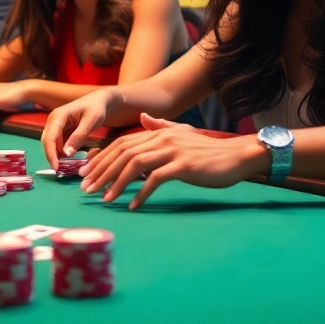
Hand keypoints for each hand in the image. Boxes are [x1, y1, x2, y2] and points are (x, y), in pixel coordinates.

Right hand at [41, 89, 118, 166]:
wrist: (99, 101)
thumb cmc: (96, 108)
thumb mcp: (91, 122)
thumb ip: (79, 136)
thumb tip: (66, 153)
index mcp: (58, 116)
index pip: (50, 138)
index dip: (51, 153)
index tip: (56, 167)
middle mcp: (53, 120)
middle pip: (47, 141)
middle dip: (51, 156)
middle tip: (59, 170)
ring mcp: (55, 125)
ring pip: (50, 143)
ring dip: (55, 154)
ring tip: (63, 167)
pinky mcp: (60, 130)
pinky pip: (56, 143)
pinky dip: (60, 151)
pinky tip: (67, 159)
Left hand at [79, 113, 268, 209]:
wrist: (238, 156)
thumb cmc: (209, 151)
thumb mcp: (183, 134)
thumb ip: (161, 126)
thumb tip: (143, 117)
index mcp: (158, 132)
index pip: (121, 144)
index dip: (101, 158)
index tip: (86, 173)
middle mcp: (162, 138)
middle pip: (123, 153)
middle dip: (101, 171)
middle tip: (86, 188)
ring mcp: (172, 151)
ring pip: (135, 165)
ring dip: (116, 183)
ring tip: (104, 199)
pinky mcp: (183, 166)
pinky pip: (155, 180)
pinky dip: (142, 194)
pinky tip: (133, 206)